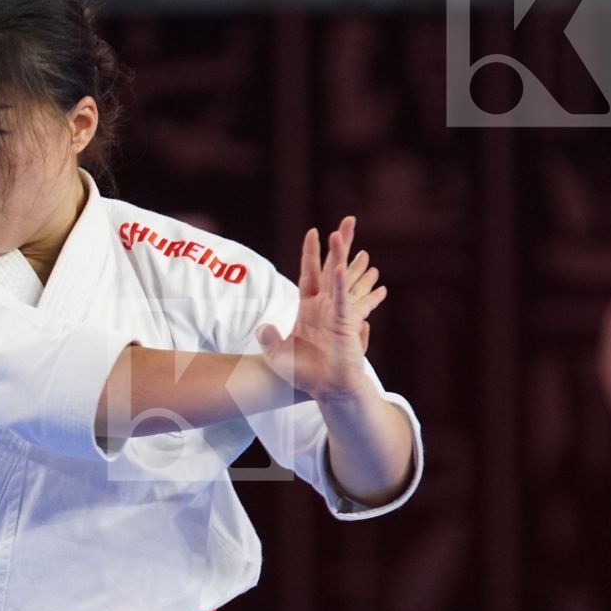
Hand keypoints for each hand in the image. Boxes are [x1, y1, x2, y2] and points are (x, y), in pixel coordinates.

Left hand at [255, 216, 386, 402]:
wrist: (324, 390)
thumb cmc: (303, 374)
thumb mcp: (277, 356)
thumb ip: (268, 340)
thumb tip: (262, 326)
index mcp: (309, 308)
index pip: (310, 273)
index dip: (311, 253)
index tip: (314, 231)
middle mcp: (326, 305)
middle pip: (332, 267)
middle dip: (339, 243)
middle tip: (348, 220)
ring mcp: (336, 312)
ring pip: (341, 277)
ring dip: (344, 256)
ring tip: (347, 233)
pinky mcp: (345, 324)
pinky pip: (343, 300)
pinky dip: (341, 285)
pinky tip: (341, 268)